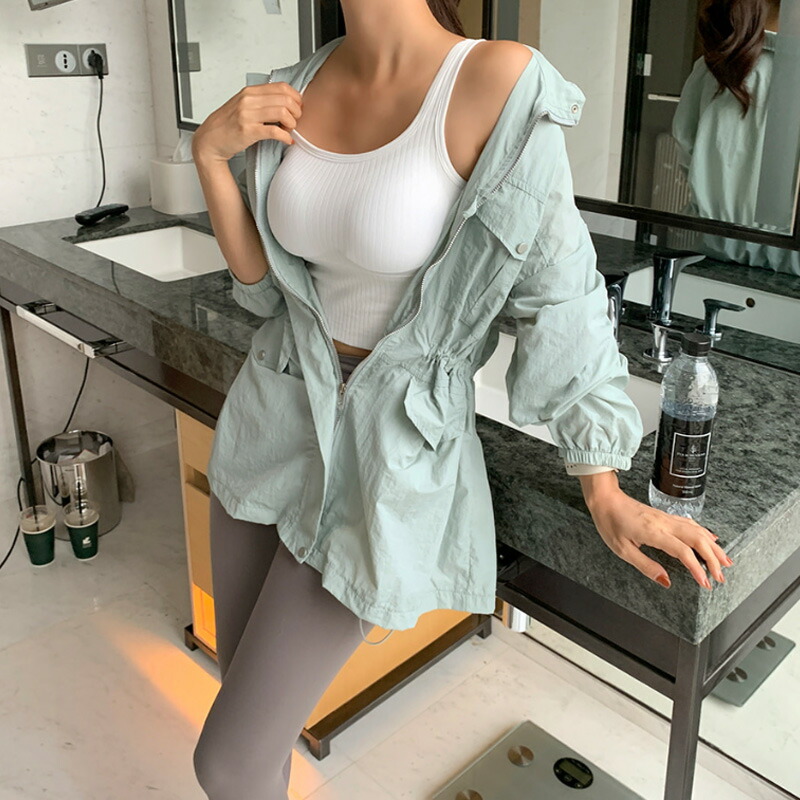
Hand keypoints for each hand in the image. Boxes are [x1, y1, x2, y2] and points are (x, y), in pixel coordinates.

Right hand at [191, 81, 302, 164]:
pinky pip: (274, 131)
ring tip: (289, 130)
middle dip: (296, 112)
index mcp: (250, 92)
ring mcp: (247, 115)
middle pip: (285, 99)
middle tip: (294, 121)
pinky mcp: (248, 131)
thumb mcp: (243, 105)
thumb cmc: (228, 125)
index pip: (282, 87)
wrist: (210, 140)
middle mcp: (248, 100)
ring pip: (282, 112)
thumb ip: (261, 101)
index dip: (295, 98)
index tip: (297, 108)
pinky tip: (286, 140)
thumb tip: (285, 102)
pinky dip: (285, 137)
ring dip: (292, 123)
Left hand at [583, 485, 732, 589]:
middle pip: (698, 539)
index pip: (683, 552)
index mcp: (653, 532)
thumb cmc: (610, 522)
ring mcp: (666, 517)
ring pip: (697, 530)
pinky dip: (705, 532)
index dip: (697, 568)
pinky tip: (711, 538)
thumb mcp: (622, 550)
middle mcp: (664, 523)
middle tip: (721, 576)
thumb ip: (645, 566)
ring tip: (725, 561)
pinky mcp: (665, 515)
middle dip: (713, 558)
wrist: (605, 499)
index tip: (705, 583)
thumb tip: (665, 581)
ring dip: (713, 546)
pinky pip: (690, 523)